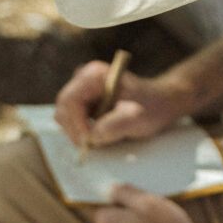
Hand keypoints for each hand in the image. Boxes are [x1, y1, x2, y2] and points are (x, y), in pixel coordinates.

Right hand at [55, 61, 178, 147]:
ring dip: (77, 133)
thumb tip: (93, 137)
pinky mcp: (83, 102)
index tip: (89, 142)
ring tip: (98, 141)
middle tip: (91, 147)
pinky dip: (81, 132)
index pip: (70, 100)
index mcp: (94, 75)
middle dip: (75, 130)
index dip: (76, 124)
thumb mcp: (137, 118)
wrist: (159, 103)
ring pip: (65, 115)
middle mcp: (84, 78)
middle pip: (63, 108)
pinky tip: (98, 137)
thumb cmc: (151, 107)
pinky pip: (72, 120)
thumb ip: (115, 125)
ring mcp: (82, 90)